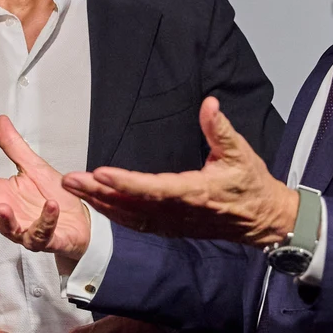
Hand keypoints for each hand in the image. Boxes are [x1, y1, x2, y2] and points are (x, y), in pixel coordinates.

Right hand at [0, 117, 91, 264]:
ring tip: (2, 206)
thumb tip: (0, 122)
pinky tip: (50, 206)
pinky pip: (43, 233)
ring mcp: (25, 230)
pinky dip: (47, 220)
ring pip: (10, 229)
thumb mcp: (33, 166)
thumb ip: (14, 147)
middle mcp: (10, 214)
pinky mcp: (47, 240)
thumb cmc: (54, 196)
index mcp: (2, 195)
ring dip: (5, 219)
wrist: (80, 220)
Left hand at [64, 97, 297, 246]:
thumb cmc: (251, 184)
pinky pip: (136, 223)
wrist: (262, 220)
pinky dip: (114, 214)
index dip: (125, 182)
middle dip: (98, 192)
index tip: (100, 172)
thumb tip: (209, 104)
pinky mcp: (171, 228)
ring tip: (74, 189)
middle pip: (131, 204)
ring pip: (129, 216)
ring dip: (100, 203)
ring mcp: (173, 223)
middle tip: (69, 180)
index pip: (153, 188)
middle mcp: (179, 212)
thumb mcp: (240, 151)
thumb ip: (220, 128)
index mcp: (194, 192)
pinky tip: (96, 204)